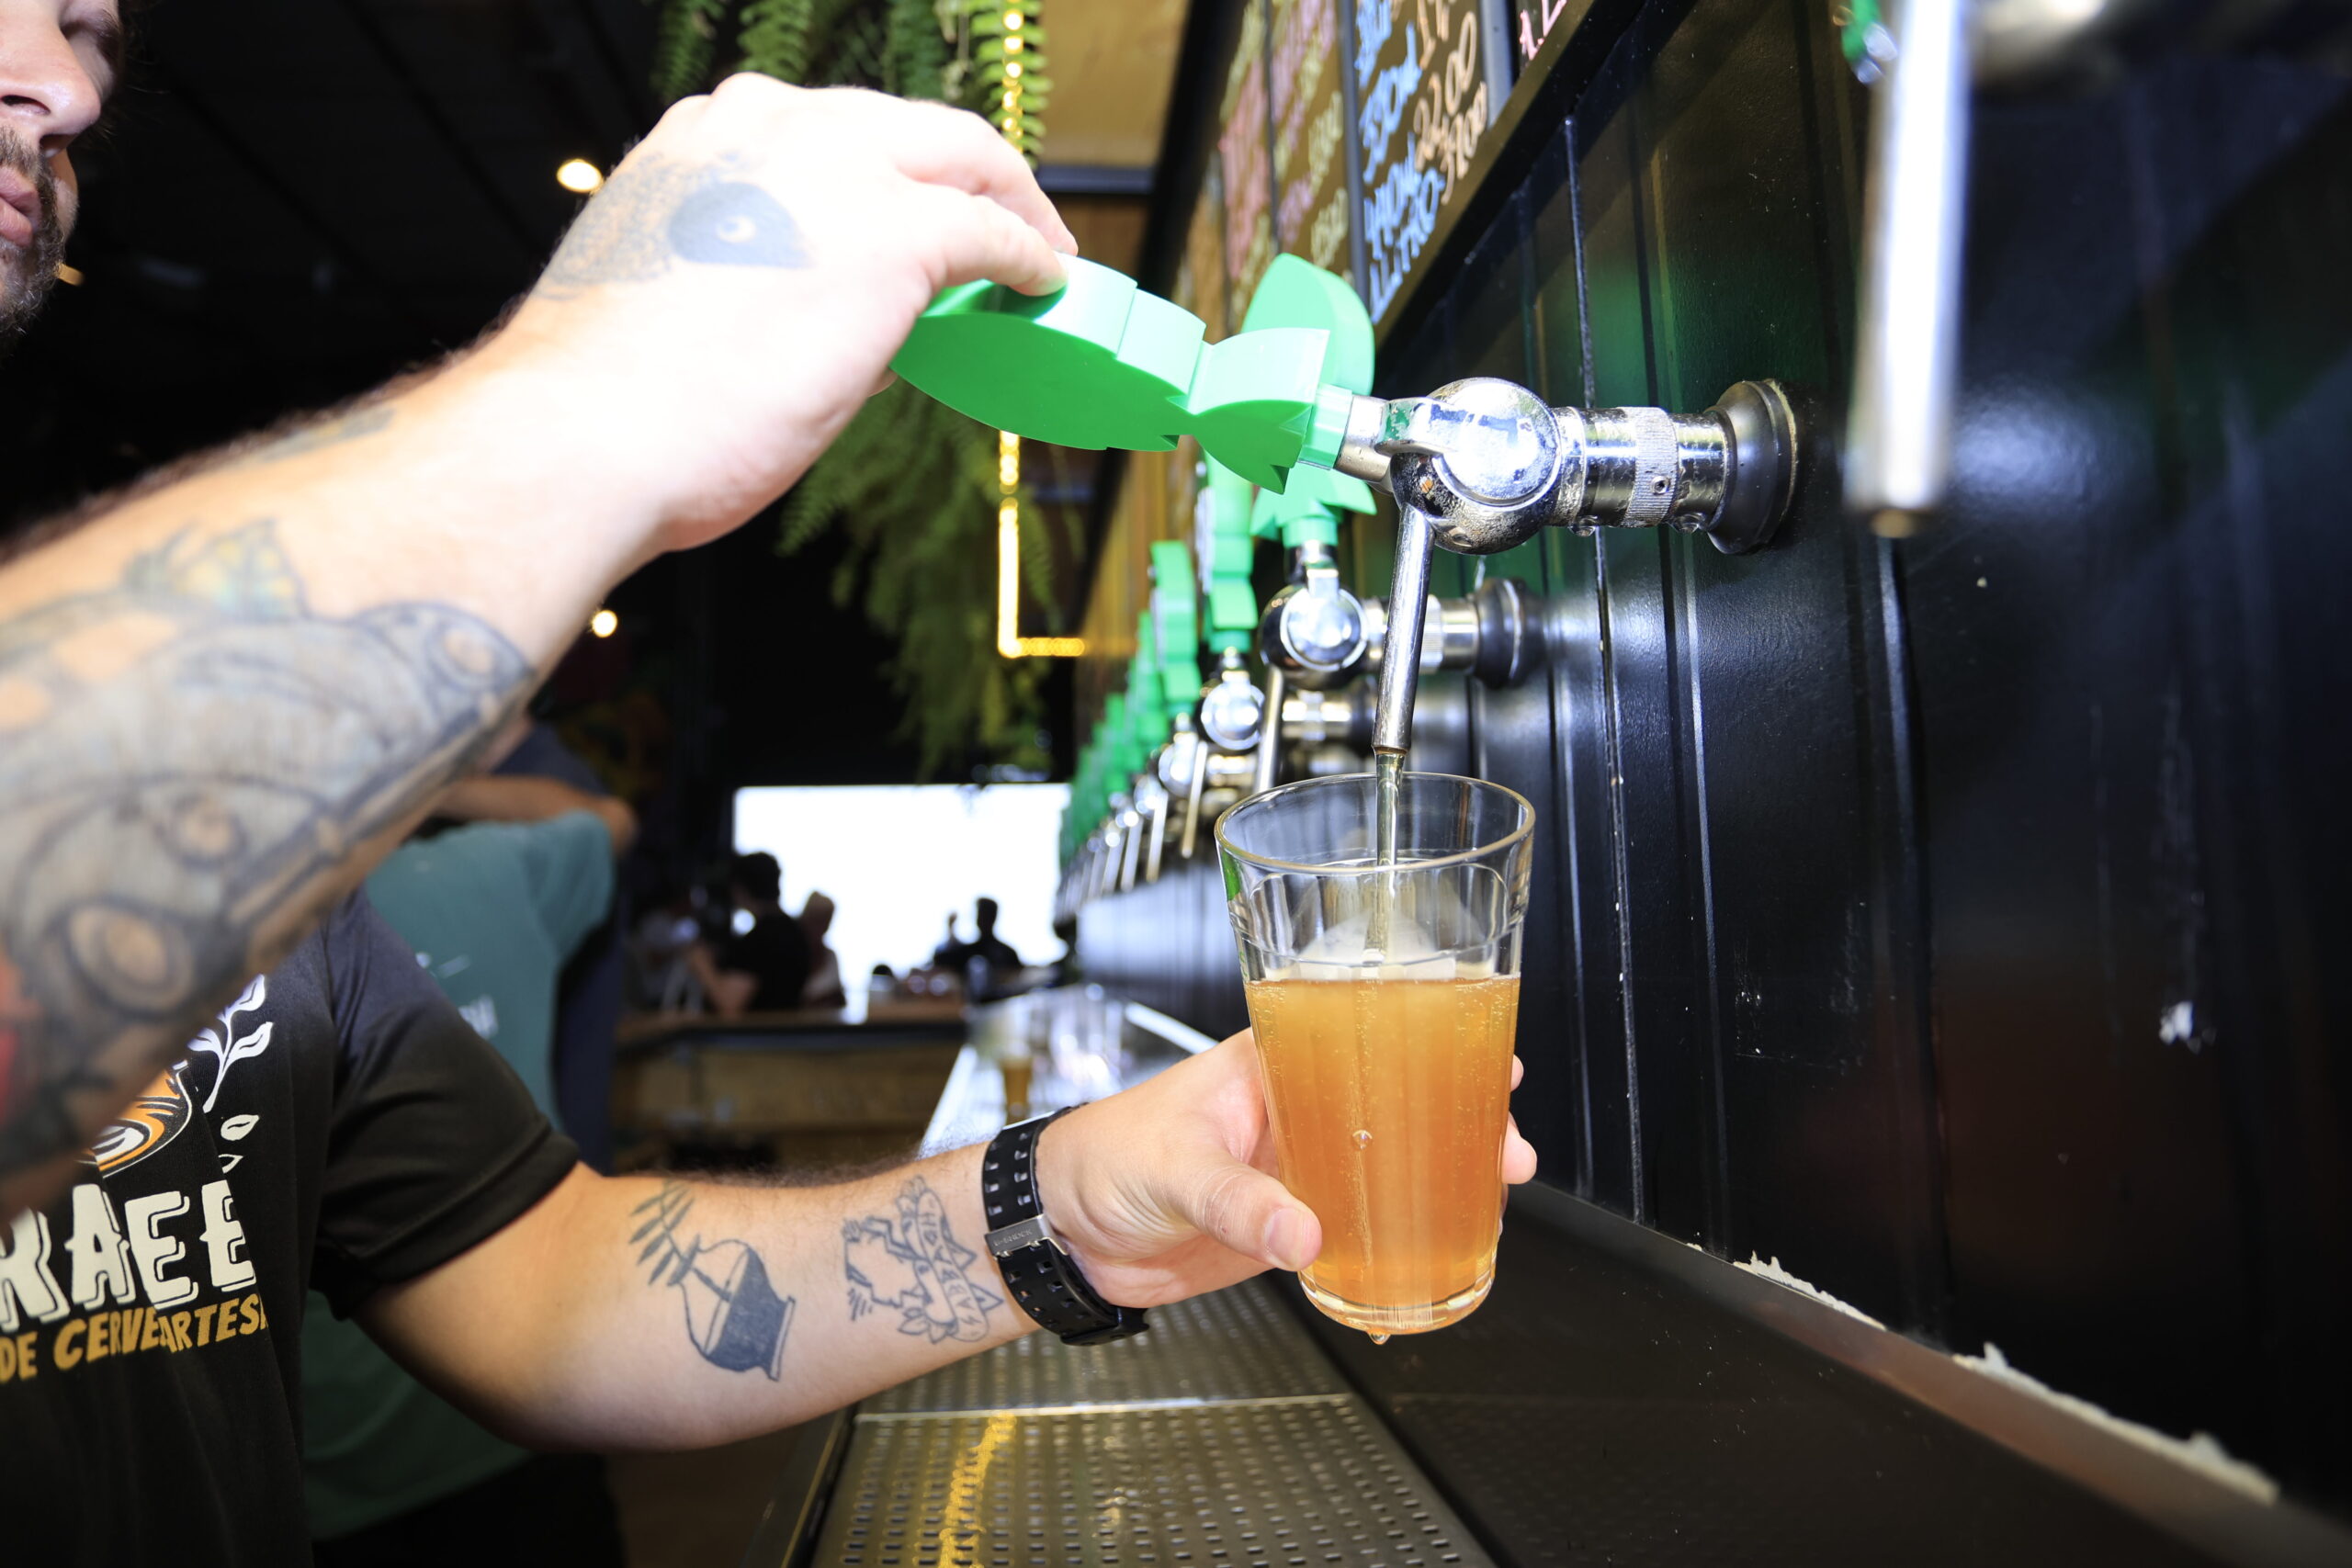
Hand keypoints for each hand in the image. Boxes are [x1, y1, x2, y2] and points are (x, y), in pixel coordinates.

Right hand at [490, 77, 1076, 554]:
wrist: (586, 435)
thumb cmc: (609, 402)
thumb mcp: (677, 295)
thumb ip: (755, 279)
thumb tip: (844, 321)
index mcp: (699, 139)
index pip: (819, 130)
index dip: (880, 169)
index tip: (907, 204)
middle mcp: (766, 126)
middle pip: (903, 125)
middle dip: (961, 168)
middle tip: (1002, 216)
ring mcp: (835, 171)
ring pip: (960, 154)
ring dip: (1008, 202)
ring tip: (1037, 249)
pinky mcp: (895, 234)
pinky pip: (991, 231)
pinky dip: (1028, 254)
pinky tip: (1045, 281)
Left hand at [1039, 1032, 1538, 1308]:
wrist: (1065, 1233)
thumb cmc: (1101, 1159)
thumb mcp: (1172, 1168)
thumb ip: (1237, 1202)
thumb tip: (1303, 1234)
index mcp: (1268, 1062)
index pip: (1362, 1033)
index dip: (1431, 1039)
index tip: (1488, 1057)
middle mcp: (1293, 1107)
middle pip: (1394, 1097)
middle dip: (1460, 1113)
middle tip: (1509, 1143)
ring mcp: (1295, 1165)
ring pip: (1388, 1159)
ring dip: (1442, 1172)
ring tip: (1498, 1186)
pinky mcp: (1285, 1221)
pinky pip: (1358, 1222)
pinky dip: (1399, 1235)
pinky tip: (1433, 1249)